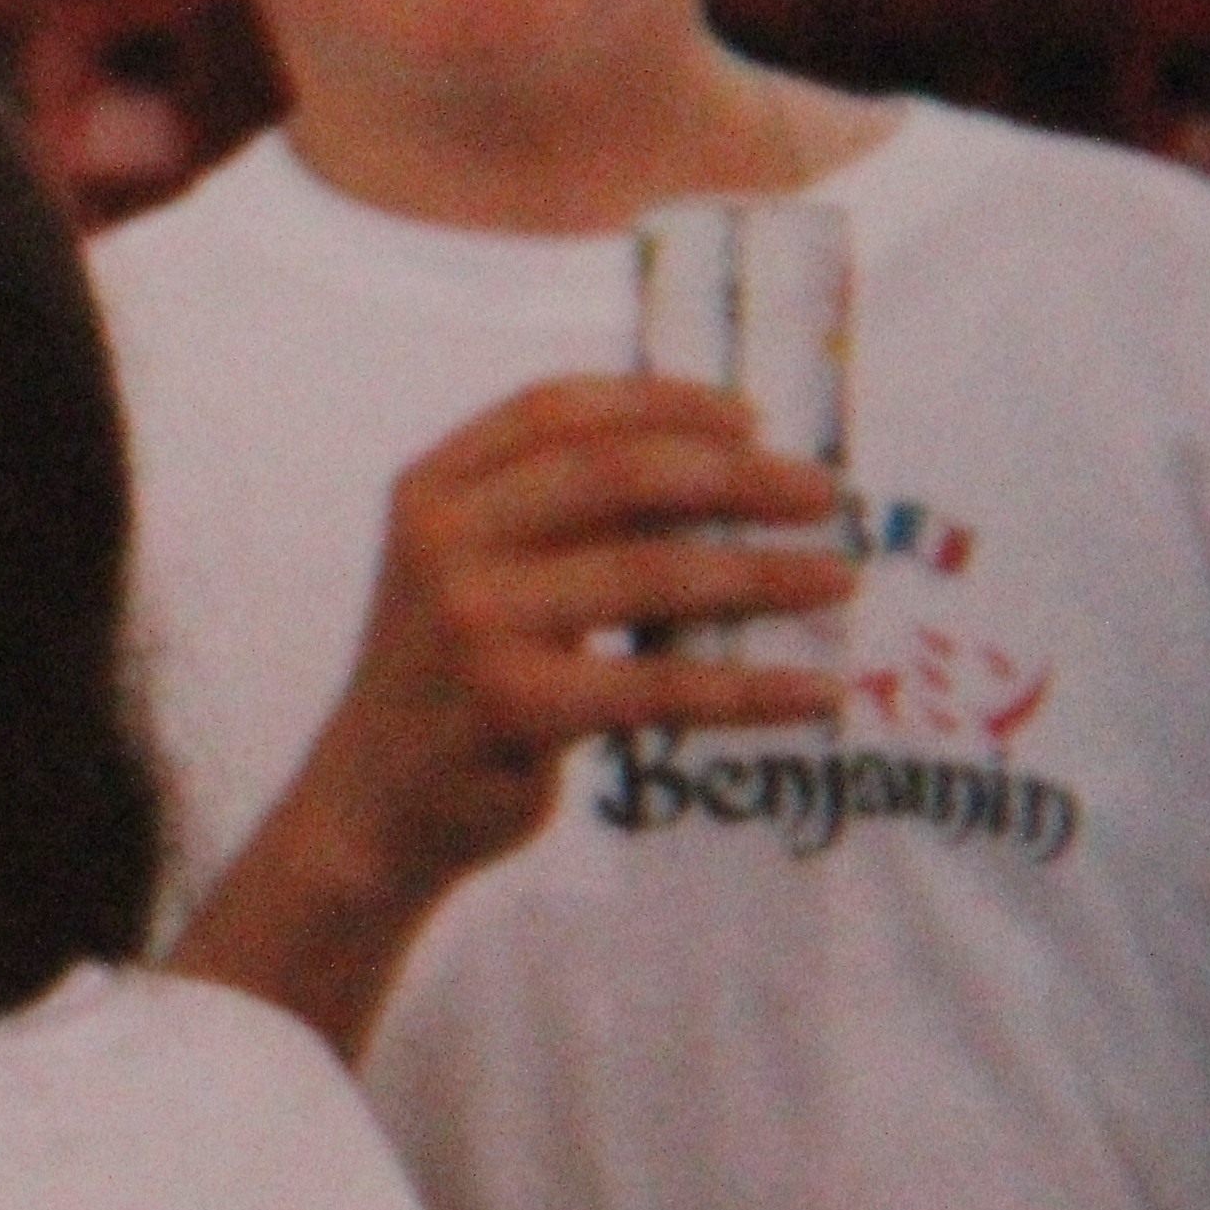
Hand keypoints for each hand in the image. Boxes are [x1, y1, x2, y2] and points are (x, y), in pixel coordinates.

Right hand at [172, 375, 850, 1054]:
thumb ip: (560, 513)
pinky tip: (817, 691)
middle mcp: (443, 541)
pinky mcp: (512, 708)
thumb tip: (727, 465)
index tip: (755, 420)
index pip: (559, 410)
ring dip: (765, 575)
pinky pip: (661, 685)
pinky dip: (753, 690)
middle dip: (738, 477)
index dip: (666, 403)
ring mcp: (472, 624)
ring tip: (838, 577)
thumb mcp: (478, 569)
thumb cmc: (450, 676)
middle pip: (618, 475)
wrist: (371, 806)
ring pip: (652, 574)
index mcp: (433, 489)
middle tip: (827, 495)